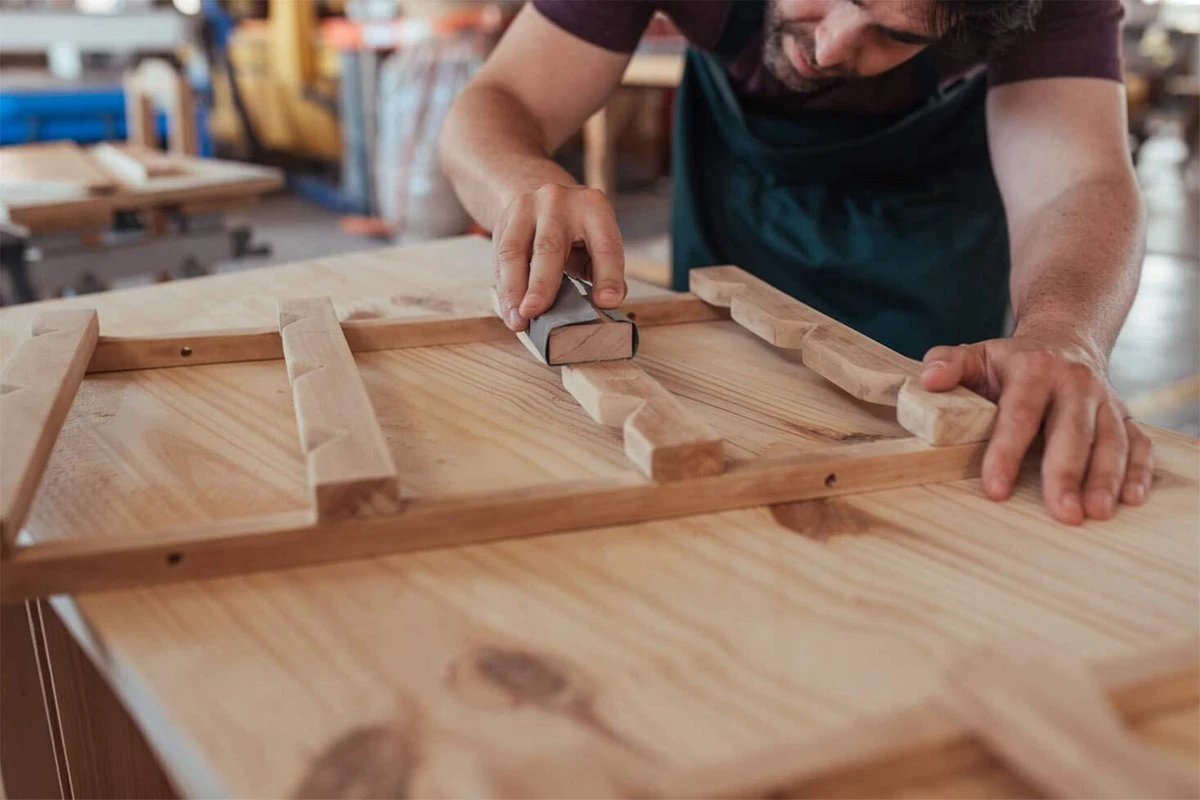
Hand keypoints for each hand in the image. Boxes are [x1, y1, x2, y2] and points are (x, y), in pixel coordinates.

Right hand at [492, 183, 625, 330]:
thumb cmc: (577, 232)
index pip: (604, 245)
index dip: (608, 275)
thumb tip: (606, 302)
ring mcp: (526, 209)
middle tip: (534, 312)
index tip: (606, 302)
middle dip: (541, 283)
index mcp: (593, 208)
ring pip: (514, 252)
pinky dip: (504, 289)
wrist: (540, 194)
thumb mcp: (598, 243)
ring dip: (514, 291)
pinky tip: (509, 311)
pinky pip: (499, 259)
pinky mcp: (503, 223)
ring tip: (518, 320)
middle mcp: (558, 203)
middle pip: (549, 247)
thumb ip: (604, 271)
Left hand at [919, 332, 1152, 523]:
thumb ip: (949, 365)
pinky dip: (1140, 470)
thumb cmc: (1010, 361)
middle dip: (1067, 474)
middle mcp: (1076, 383)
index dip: (1007, 452)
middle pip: (1073, 432)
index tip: (996, 489)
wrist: (1064, 339)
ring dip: (1106, 478)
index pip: (1019, 415)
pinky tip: (1132, 499)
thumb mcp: (976, 355)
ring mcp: (1105, 400)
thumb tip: (929, 380)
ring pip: (1111, 440)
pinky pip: (1139, 442)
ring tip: (1097, 513)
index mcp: (1035, 369)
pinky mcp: (1124, 415)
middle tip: (1063, 513)